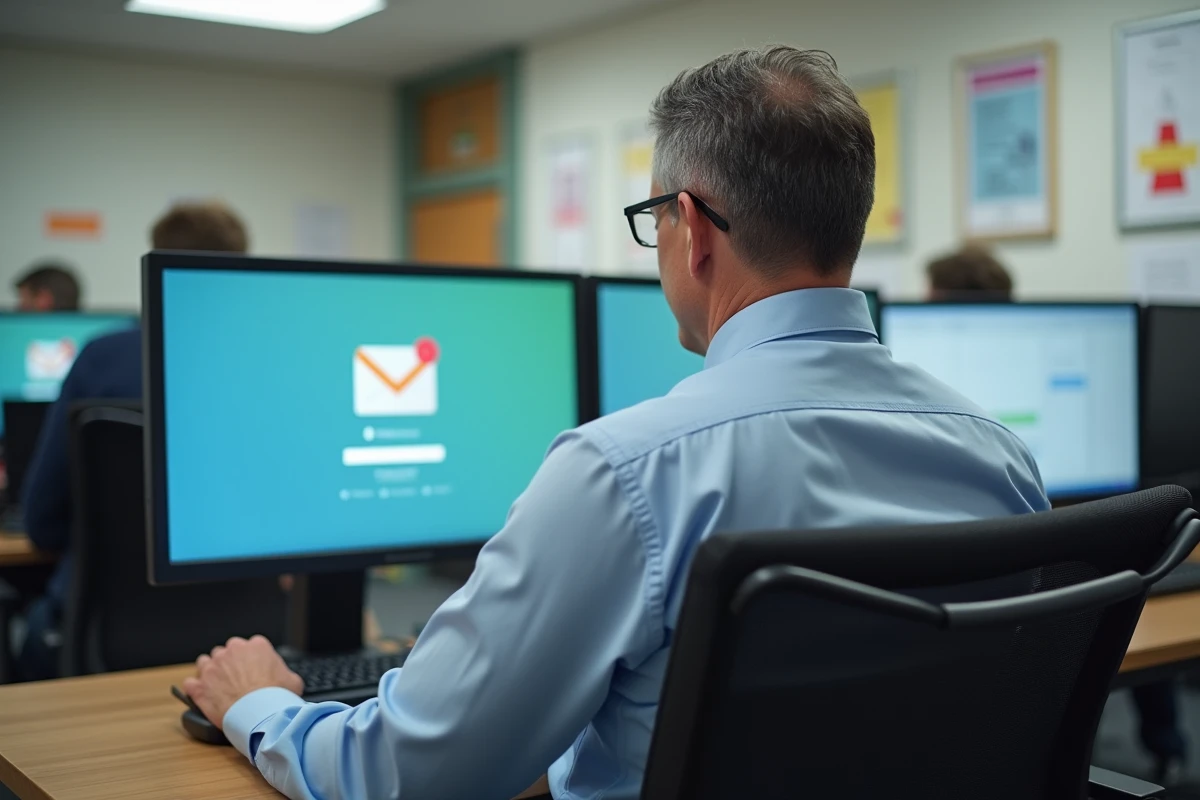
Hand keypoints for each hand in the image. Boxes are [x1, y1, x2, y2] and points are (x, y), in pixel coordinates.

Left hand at [182, 635, 303, 729]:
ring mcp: (213, 668)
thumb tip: (286, 679)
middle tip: (236, 679)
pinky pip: (190, 683)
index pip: (251, 646)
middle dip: (229, 663)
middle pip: (226, 652)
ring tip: (217, 685)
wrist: (259, 714)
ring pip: (205, 662)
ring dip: (210, 672)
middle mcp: (232, 651)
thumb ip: (285, 673)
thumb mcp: (293, 681)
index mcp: (256, 646)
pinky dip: (194, 688)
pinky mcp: (200, 686)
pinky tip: (201, 694)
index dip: (252, 660)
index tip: (253, 670)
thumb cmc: (276, 697)